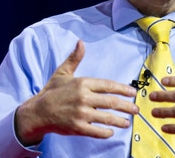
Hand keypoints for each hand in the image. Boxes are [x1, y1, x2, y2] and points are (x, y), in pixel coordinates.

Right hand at [15, 40, 138, 145]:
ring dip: (120, 121)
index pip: (108, 86)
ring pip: (107, 118)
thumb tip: (81, 43)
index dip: (123, 89)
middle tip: (135, 109)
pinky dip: (106, 132)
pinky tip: (111, 132)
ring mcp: (81, 114)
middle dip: (127, 106)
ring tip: (127, 122)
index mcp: (82, 83)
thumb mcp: (62, 72)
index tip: (132, 93)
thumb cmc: (51, 92)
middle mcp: (83, 98)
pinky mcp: (78, 127)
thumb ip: (75, 59)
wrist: (38, 111)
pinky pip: (97, 131)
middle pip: (112, 102)